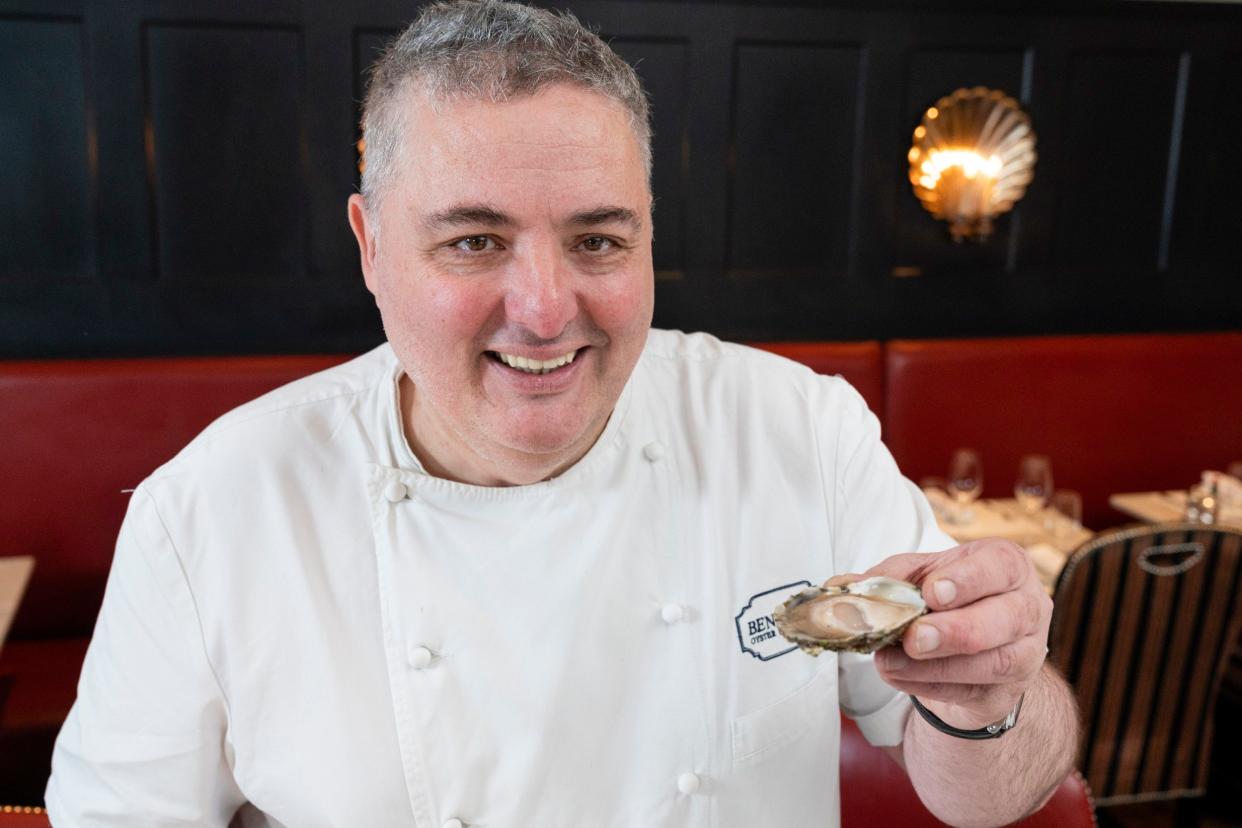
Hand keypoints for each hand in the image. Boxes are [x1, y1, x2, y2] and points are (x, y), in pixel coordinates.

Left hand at [827, 539, 1051, 729]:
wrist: (973, 649)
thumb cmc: (949, 600)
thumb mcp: (920, 577)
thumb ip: (886, 579)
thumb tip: (838, 587)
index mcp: (1007, 566)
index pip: (999, 567)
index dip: (967, 580)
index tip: (932, 592)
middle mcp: (1027, 608)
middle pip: (1003, 620)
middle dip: (953, 630)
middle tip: (914, 637)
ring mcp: (1024, 655)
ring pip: (992, 662)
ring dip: (935, 666)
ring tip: (891, 660)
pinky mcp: (1005, 693)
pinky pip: (970, 691)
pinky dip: (928, 685)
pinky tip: (898, 675)